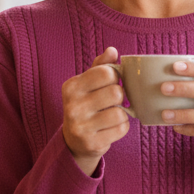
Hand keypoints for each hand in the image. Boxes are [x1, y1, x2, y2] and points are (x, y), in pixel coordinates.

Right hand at [62, 46, 129, 175]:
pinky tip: (111, 127)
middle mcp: (73, 106)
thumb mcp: (88, 83)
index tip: (111, 83)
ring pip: (120, 113)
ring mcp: (81, 127)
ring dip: (121, 114)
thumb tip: (112, 50)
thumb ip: (100, 66)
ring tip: (111, 115)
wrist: (74, 141)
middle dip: (120, 96)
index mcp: (71, 86)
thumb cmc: (86, 105)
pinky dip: (121, 127)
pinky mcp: (92, 143)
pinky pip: (121, 129)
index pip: (105, 72)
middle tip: (112, 101)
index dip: (115, 77)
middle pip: (115, 92)